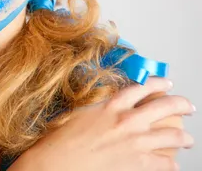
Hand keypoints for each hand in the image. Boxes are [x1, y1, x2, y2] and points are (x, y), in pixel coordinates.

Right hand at [15, 77, 194, 170]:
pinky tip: (173, 164)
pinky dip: (172, 164)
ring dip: (185, 138)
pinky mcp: (139, 163)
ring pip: (173, 136)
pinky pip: (165, 163)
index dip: (159, 84)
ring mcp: (136, 142)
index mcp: (111, 105)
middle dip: (181, 105)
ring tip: (188, 139)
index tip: (166, 84)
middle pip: (165, 106)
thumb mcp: (79, 113)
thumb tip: (106, 106)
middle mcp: (127, 120)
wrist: (58, 162)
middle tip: (187, 106)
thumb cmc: (62, 140)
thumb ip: (98, 107)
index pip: (142, 87)